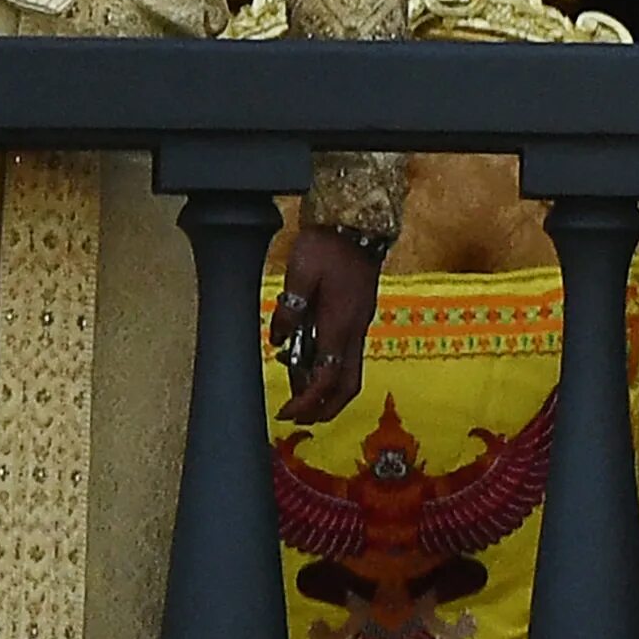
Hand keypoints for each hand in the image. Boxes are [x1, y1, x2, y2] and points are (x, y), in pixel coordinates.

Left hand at [272, 225, 382, 423]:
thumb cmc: (328, 245)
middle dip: (325, 409)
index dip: (306, 402)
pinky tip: (307, 357)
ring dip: (325, 388)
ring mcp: (360, 323)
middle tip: (298, 416)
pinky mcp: (359, 314)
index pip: (326, 380)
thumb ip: (289, 310)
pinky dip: (329, 367)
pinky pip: (347, 353)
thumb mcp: (300, 273)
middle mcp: (354, 330)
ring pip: (349, 371)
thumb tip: (278, 340)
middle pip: (348, 386)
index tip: (285, 413)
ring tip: (296, 389)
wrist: (358, 222)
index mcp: (339, 325)